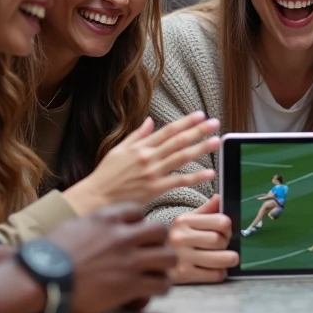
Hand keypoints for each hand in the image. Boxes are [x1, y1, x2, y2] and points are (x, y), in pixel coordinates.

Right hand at [46, 202, 175, 312]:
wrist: (41, 279)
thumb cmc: (47, 255)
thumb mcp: (71, 228)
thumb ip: (91, 226)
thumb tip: (94, 229)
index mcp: (106, 219)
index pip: (137, 211)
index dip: (139, 223)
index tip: (136, 234)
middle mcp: (122, 236)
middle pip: (160, 231)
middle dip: (159, 242)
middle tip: (153, 253)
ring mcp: (128, 260)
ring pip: (168, 257)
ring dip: (165, 265)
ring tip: (158, 273)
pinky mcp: (130, 285)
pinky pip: (161, 284)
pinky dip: (161, 288)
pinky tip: (154, 291)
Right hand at [64, 112, 219, 213]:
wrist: (96, 197)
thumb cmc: (106, 174)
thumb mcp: (118, 149)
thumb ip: (137, 135)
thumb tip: (151, 121)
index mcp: (140, 146)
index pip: (168, 130)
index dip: (186, 122)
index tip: (201, 115)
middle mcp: (148, 157)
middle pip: (178, 141)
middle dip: (198, 131)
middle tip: (215, 123)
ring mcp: (152, 173)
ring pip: (181, 158)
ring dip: (200, 149)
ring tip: (216, 141)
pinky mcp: (154, 189)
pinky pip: (178, 181)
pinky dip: (195, 177)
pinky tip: (209, 172)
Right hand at [170, 195, 237, 283]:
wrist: (148, 260)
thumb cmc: (173, 239)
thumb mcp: (185, 220)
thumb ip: (205, 210)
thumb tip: (220, 198)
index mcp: (184, 221)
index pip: (221, 221)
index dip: (228, 228)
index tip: (224, 232)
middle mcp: (181, 238)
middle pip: (220, 241)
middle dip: (226, 244)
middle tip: (221, 247)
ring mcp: (182, 258)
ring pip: (222, 259)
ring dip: (227, 260)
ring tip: (223, 259)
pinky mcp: (184, 275)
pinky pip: (215, 275)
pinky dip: (220, 273)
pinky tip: (212, 269)